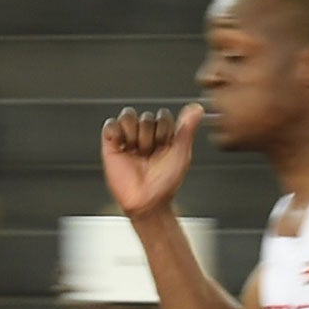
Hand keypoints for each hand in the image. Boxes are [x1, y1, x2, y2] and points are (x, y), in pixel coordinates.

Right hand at [100, 103, 201, 218]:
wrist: (147, 200)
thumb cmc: (166, 182)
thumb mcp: (181, 153)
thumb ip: (187, 129)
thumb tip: (197, 108)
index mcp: (164, 136)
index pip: (163, 116)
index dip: (165, 130)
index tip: (166, 147)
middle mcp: (146, 135)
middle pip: (146, 116)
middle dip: (150, 136)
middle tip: (150, 154)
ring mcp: (128, 138)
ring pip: (128, 116)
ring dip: (134, 134)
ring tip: (136, 151)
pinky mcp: (111, 144)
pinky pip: (110, 125)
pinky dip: (116, 132)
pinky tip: (122, 146)